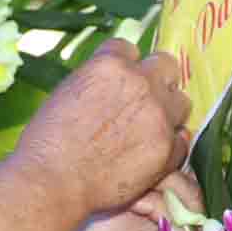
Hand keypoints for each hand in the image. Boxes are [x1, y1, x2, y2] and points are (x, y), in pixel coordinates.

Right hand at [17, 39, 191, 220]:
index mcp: (111, 64)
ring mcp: (158, 116)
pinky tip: (149, 154)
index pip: (131, 49)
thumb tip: (114, 83)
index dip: (124, 66)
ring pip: (181, 102)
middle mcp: (140, 83)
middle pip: (167, 66)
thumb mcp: (67, 92)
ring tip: (147, 130)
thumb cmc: (48, 141)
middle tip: (143, 101)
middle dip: (156, 80)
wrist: (53, 181)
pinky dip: (169, 147)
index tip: (118, 83)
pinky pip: (182, 141)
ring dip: (168, 112)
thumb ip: (98, 80)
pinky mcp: (167, 149)